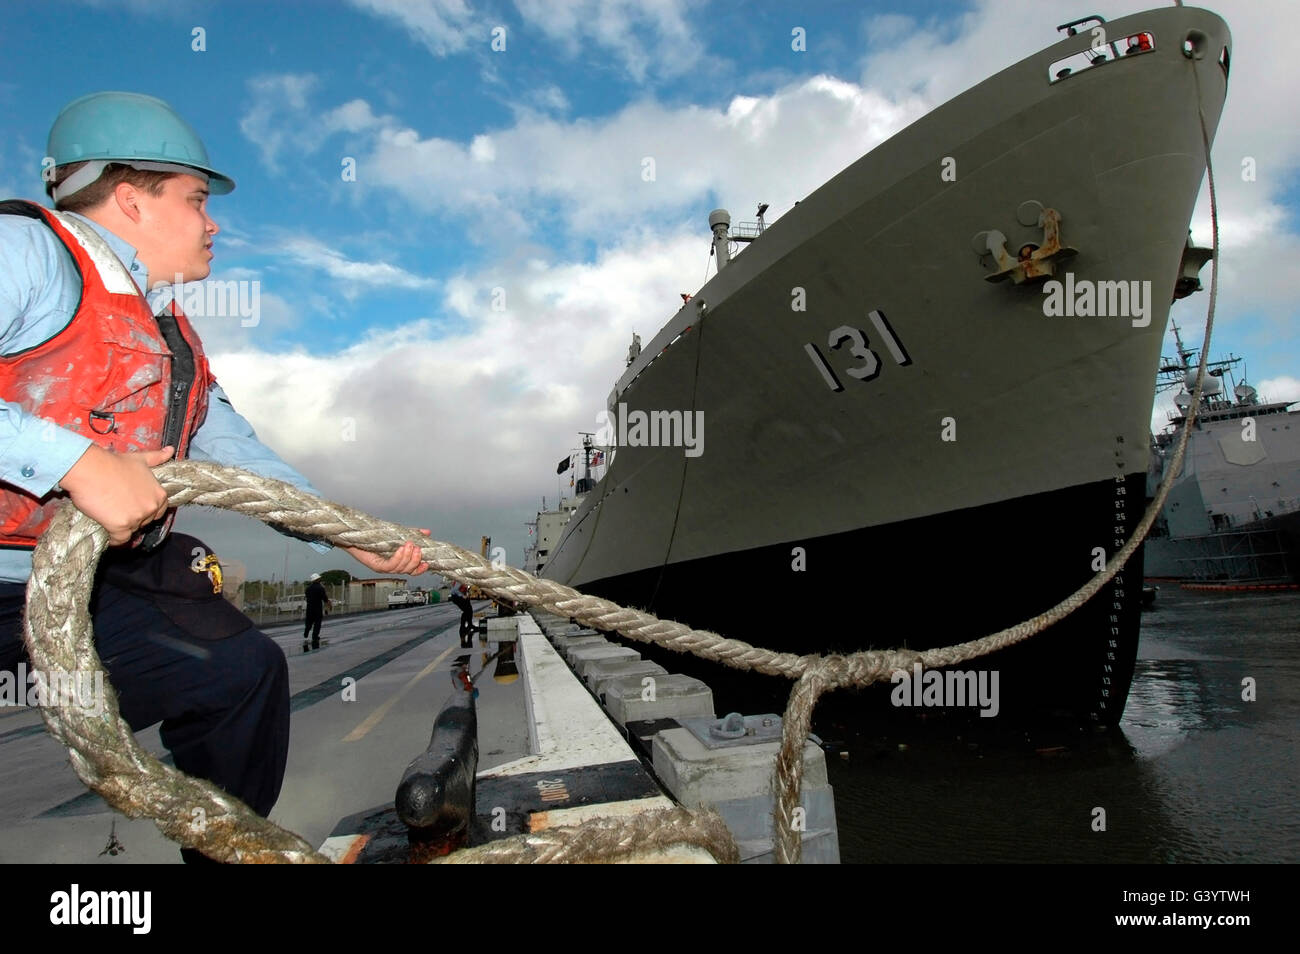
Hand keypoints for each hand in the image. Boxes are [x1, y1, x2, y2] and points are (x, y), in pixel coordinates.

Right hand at [60, 444, 174, 544]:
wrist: (90, 469)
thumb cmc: (113, 463)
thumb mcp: (140, 459)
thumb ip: (157, 458)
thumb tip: (170, 450)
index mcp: (158, 494)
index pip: (157, 511)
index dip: (144, 508)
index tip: (132, 505)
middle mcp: (151, 507)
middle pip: (144, 521)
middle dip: (133, 517)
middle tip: (117, 508)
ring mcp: (137, 517)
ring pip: (132, 530)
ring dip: (121, 526)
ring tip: (109, 515)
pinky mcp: (121, 526)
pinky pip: (120, 540)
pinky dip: (114, 539)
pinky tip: (106, 531)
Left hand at [345, 530, 429, 575]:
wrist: (356, 536)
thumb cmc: (376, 536)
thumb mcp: (398, 534)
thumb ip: (412, 533)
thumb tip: (427, 532)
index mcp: (397, 562)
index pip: (411, 571)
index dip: (419, 569)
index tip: (427, 563)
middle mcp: (391, 567)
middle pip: (407, 570)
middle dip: (414, 560)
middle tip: (417, 548)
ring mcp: (383, 568)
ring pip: (399, 569)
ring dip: (407, 557)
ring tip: (409, 545)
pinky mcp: (376, 566)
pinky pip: (389, 566)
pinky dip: (397, 558)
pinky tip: (400, 549)